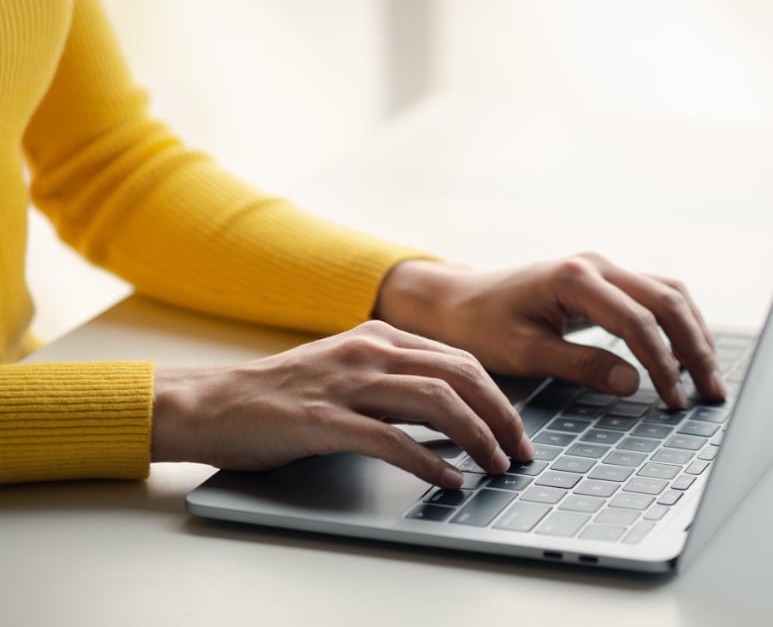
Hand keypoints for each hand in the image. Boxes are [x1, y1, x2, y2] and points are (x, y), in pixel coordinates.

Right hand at [151, 321, 532, 486]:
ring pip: (438, 402)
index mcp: (379, 336)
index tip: (516, 430)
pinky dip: (430, 463)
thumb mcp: (347, 370)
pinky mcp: (324, 419)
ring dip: (477, 438)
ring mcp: (347, 383)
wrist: (209, 403)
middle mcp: (369, 351)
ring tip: (494, 467)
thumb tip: (453, 411)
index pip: (461, 361)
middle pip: (461, 377)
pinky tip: (449, 480)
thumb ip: (395, 380)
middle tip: (519, 452)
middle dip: (501, 417)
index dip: (499, 397)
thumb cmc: (279, 395)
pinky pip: (393, 440)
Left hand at [373, 254, 721, 407]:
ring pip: (670, 294)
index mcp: (575, 279)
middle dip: (695, 348)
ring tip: (709, 376)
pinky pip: (656, 295)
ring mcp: (605, 268)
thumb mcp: (525, 353)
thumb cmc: (482, 327)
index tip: (674, 400)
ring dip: (694, 333)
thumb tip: (633, 382)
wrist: (458, 301)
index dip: (663, 364)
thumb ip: (581, 366)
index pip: (638, 322)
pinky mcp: (607, 279)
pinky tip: (688, 354)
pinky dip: (678, 324)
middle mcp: (597, 265)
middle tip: (711, 392)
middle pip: (667, 300)